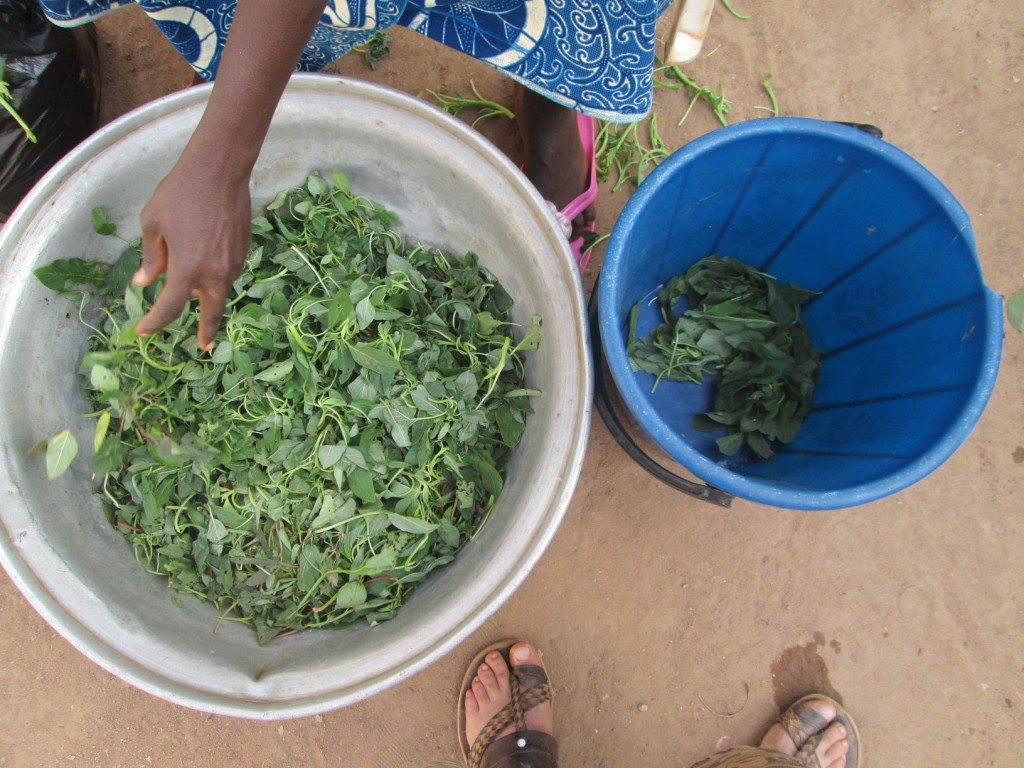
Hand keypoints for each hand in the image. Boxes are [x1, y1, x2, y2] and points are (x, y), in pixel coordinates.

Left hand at [134, 157, 251, 350]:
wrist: (220, 171)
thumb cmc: (180, 193)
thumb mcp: (153, 224)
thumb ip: (151, 258)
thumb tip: (145, 283)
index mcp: (188, 269)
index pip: (170, 307)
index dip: (155, 323)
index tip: (143, 331)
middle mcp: (215, 273)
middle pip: (211, 312)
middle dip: (206, 331)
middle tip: (203, 346)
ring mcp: (234, 263)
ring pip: (221, 290)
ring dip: (209, 295)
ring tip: (196, 293)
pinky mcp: (244, 251)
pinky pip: (229, 272)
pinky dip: (217, 275)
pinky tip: (208, 262)